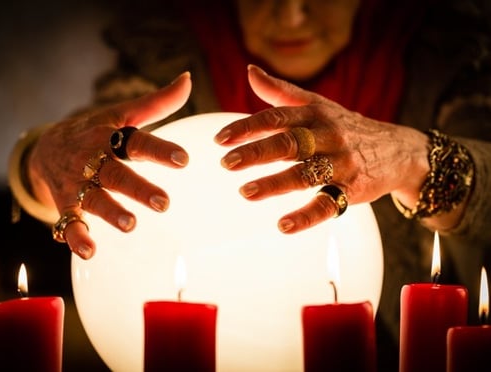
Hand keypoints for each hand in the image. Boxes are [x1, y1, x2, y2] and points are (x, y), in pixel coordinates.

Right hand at [28, 72, 191, 258]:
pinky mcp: (66, 204)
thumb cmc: (94, 130)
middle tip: (164, 203)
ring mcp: (77, 184)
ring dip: (110, 212)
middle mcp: (92, 160)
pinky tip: (90, 251)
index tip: (184, 160)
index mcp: (108, 137)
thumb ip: (157, 103)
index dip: (159, 150)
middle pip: (116, 174)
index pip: (136, 142)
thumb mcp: (121, 114)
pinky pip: (68, 222)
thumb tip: (187, 79)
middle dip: (138, 188)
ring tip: (130, 225)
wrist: (45, 147)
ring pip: (94, 199)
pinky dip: (76, 237)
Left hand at [214, 65, 428, 232]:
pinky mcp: (352, 189)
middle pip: (288, 143)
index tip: (220, 139)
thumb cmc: (346, 126)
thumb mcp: (318, 105)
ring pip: (305, 174)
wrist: (397, 150)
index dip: (247, 127)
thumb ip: (281, 92)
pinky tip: (284, 225)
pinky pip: (328, 204)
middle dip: (255, 152)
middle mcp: (327, 136)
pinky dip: (306, 216)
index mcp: (314, 115)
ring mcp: (340, 164)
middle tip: (226, 163)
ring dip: (274, 184)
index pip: (276, 117)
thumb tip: (249, 71)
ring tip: (246, 192)